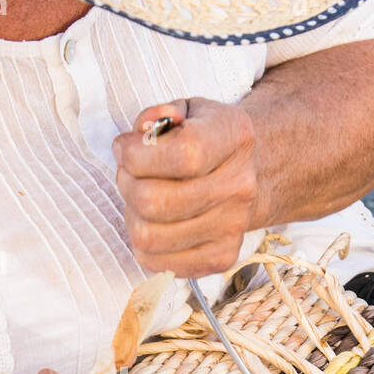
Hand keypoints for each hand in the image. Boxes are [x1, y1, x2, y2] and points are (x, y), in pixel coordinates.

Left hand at [112, 97, 262, 277]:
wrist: (248, 177)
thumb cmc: (207, 140)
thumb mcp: (187, 111)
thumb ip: (159, 114)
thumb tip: (142, 131)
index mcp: (235, 138)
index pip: (182, 154)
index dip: (136, 154)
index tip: (125, 148)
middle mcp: (239, 186)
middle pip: (154, 201)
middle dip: (127, 184)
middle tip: (131, 174)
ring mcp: (233, 227)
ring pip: (148, 236)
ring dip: (132, 215)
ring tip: (144, 197)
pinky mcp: (221, 258)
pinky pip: (156, 262)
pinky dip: (143, 244)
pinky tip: (155, 223)